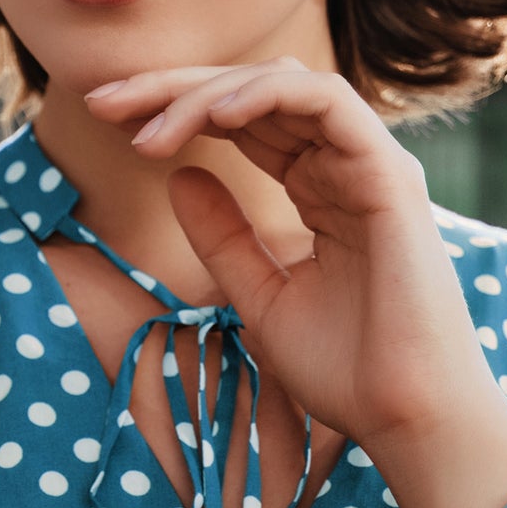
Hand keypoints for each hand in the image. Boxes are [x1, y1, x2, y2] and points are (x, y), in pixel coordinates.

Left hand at [87, 56, 506, 507]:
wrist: (404, 422)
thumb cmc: (345, 370)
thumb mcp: (258, 294)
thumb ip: (222, 235)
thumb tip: (178, 175)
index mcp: (318, 186)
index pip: (238, 118)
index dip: (171, 107)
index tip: (106, 118)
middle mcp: (343, 164)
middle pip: (249, 90)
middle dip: (171, 88)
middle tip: (102, 103)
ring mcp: (369, 164)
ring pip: (281, 84)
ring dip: (206, 94)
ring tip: (149, 129)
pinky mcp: (388, 175)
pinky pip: (327, 102)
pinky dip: (266, 96)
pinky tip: (214, 115)